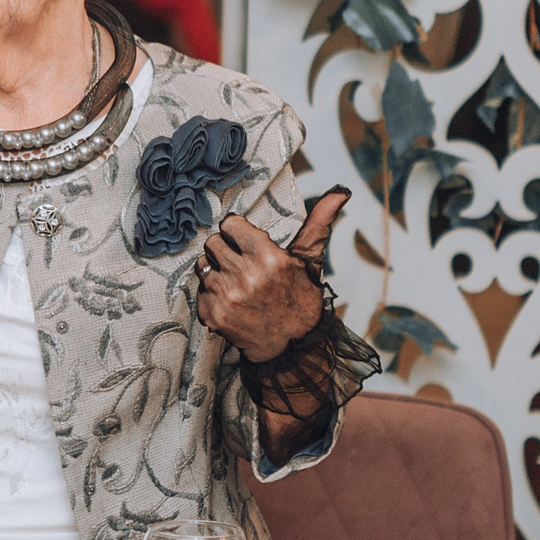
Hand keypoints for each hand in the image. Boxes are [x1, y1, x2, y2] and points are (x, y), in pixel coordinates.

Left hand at [195, 189, 347, 359]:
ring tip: (235, 284)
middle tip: (238, 263)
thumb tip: (340, 192)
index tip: (242, 241)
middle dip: (224, 250)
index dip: (235, 232)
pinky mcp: (214, 315)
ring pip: (203, 266)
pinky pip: (199, 292)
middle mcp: (246, 276)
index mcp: (269, 258)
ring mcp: (228, 297)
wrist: (293, 347)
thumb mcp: (309, 261)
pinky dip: (211, 296)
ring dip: (216, 273)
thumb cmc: (300, 299)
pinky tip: (230, 302)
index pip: (229, 225)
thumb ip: (317, 224)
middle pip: (212, 243)